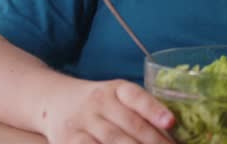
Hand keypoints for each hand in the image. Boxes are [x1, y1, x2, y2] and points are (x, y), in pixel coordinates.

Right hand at [41, 78, 174, 143]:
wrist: (55, 100)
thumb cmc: (98, 103)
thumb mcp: (116, 96)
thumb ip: (140, 111)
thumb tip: (170, 132)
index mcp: (116, 89)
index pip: (137, 97)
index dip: (155, 110)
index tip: (171, 122)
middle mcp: (99, 101)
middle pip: (130, 125)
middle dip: (154, 142)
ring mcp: (83, 121)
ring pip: (113, 140)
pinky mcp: (68, 139)